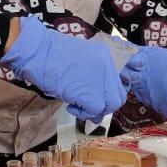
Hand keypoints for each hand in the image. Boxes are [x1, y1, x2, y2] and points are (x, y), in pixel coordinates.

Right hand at [0, 16, 126, 120]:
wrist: (38, 52)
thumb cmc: (52, 55)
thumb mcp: (82, 58)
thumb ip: (95, 73)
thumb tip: (99, 98)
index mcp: (108, 54)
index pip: (128, 73)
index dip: (118, 87)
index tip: (106, 92)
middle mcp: (109, 65)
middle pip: (120, 95)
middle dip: (106, 104)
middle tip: (89, 104)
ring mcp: (102, 80)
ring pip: (111, 105)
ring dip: (95, 110)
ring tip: (78, 104)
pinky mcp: (91, 94)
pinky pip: (95, 112)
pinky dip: (83, 113)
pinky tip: (71, 106)